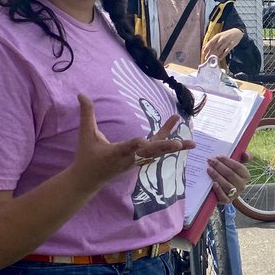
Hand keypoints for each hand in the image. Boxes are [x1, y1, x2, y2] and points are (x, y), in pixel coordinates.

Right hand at [71, 95, 193, 188]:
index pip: (125, 148)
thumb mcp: (85, 135)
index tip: (141, 141)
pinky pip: (157, 153)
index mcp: (114, 153)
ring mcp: (136, 162)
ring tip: (192, 143)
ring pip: (157, 153)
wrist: (89, 180)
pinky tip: (181, 141)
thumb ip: (86, 114)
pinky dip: (168, 146)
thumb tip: (81, 94)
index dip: (134, 145)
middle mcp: (128, 159)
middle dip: (164, 148)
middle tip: (179, 144)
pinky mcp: (140, 162)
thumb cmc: (87, 156)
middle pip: (149, 153)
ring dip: (174, 147)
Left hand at [202, 28, 242, 62]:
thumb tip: (207, 47)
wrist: (237, 32)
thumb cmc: (226, 35)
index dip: (206, 48)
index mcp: (217, 36)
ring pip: (219, 51)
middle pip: (214, 48)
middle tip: (207, 58)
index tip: (203, 52)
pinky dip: (222, 56)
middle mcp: (221, 39)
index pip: (210, 42)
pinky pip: (225, 52)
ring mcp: (226, 43)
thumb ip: (214, 41)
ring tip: (212, 59)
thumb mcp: (220, 35)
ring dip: (215, 56)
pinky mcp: (231, 46)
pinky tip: (219, 59)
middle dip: (210, 53)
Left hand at [207, 153, 249, 202]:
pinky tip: (213, 183)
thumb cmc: (230, 174)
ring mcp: (235, 194)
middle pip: (230, 174)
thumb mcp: (236, 166)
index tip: (217, 156)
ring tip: (208, 169)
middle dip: (219, 166)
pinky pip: (223, 196)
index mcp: (246, 175)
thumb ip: (243, 157)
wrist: (225, 191)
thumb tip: (246, 154)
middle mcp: (242, 185)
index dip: (227, 161)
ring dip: (216, 176)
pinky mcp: (227, 201)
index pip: (237, 167)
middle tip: (210, 160)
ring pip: (226, 185)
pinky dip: (218, 190)